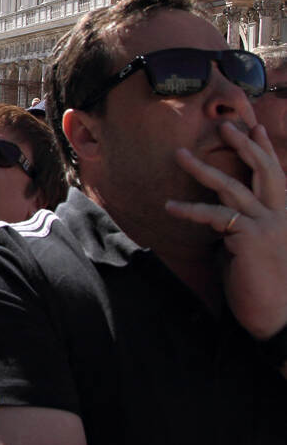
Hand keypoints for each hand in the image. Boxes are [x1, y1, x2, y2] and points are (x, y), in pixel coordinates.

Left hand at [166, 122, 286, 338]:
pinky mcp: (252, 238)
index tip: (253, 127)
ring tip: (179, 154)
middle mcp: (282, 217)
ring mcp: (269, 226)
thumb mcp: (249, 248)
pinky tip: (169, 206)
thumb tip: (217, 215)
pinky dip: (190, 210)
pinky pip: (215, 216)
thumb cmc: (260, 286)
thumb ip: (239, 226)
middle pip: (264, 171)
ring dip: (203, 168)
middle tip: (225, 125)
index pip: (276, 176)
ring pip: (234, 187)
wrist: (275, 319)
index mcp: (284, 216)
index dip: (265, 150)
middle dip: (244, 145)